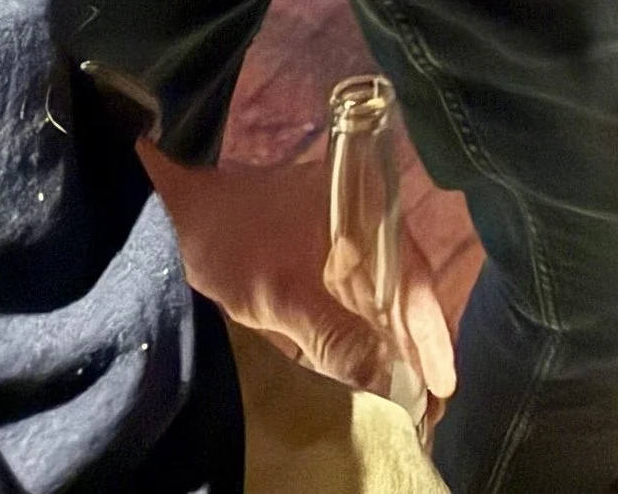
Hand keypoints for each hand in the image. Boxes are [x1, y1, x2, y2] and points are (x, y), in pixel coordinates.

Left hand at [143, 145, 464, 417]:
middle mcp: (362, 224)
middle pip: (401, 293)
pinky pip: (350, 306)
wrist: (173, 217)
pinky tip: (371, 372)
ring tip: (410, 398)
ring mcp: (338, 244)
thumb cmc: (230, 242)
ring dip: (391, 348)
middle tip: (433, 405)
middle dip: (416, 348)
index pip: (414, 277)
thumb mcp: (281, 295)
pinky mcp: (315, 264)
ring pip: (376, 302)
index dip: (431, 333)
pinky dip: (361, 338)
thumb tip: (384, 384)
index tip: (445, 384)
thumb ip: (335, 338)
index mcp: (367, 212)